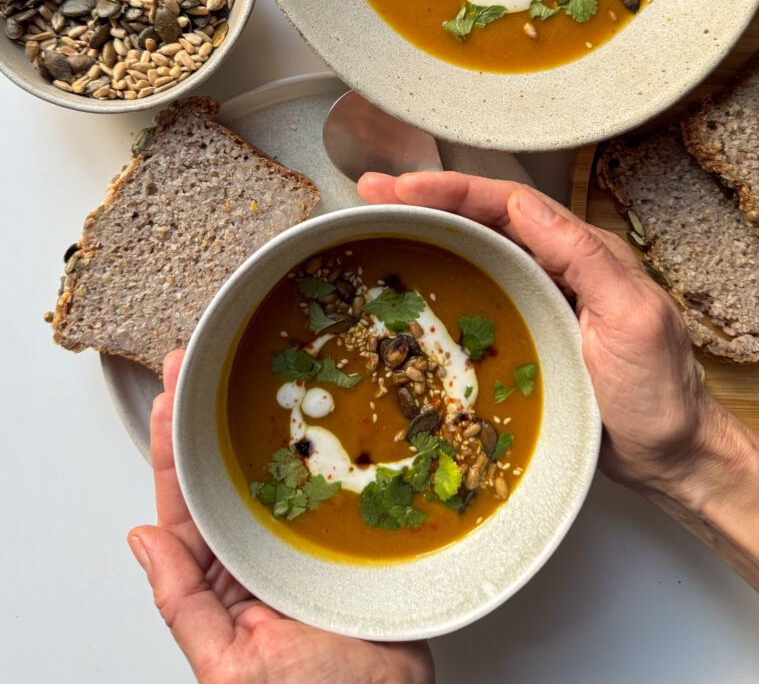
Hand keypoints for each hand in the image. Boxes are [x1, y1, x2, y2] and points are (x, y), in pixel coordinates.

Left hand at [127, 349, 434, 683]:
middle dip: (208, 420)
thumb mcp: (232, 667)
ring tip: (248, 374)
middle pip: (228, 476)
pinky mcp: (355, 538)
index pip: (185, 506)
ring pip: (281, 473)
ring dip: (266, 424)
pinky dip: (330, 452)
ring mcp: (308, 544)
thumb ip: (185, 605)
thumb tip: (142, 542)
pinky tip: (323, 415)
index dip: (171, 450)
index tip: (164, 399)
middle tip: (195, 366)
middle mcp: (261, 557)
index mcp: (224, 585)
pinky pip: (336, 487)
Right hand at [358, 172, 758, 597]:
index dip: (456, 190)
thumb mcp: (633, 318)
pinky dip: (440, 278)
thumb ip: (584, 257)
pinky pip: (478, 295)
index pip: (512, 205)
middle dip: (428, 201)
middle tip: (373, 193)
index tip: (406, 186)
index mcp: (585, 253)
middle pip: (485, 221)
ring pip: (477, 252)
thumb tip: (523, 204)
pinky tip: (409, 283)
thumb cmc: (659, 394)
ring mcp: (540, 300)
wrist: (670, 457)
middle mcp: (558, 267)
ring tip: (377, 221)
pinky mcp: (526, 333)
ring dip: (427, 232)